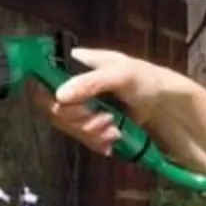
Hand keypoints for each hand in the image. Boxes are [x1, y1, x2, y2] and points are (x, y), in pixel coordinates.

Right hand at [34, 47, 179, 155]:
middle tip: (104, 119)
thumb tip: (59, 97)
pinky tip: (113, 137)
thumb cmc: (143, 79)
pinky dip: (97, 141)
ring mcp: (79, 105)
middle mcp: (71, 84)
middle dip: (80, 121)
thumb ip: (89, 83)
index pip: (44, 82)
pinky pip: (81, 138)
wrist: (162, 103)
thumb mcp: (119, 75)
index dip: (52, 100)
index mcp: (74, 64)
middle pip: (55, 110)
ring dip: (92, 133)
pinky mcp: (88, 123)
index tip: (74, 108)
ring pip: (68, 127)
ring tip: (114, 129)